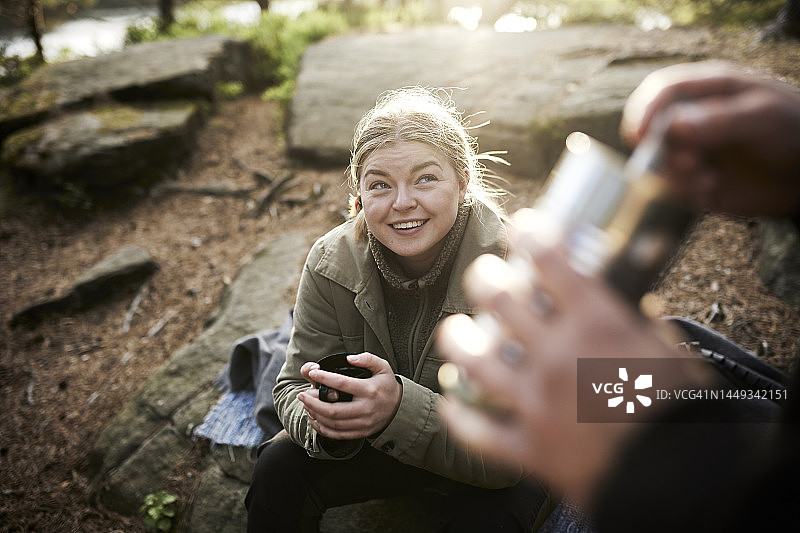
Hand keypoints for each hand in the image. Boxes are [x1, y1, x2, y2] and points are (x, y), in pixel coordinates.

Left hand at [298, 353, 401, 439]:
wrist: (399, 408)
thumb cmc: (386, 385)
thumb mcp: (383, 367)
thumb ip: (367, 359)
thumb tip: (349, 358)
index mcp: (370, 390)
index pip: (342, 384)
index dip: (324, 378)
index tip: (312, 373)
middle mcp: (366, 409)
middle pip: (333, 410)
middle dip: (313, 403)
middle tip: (302, 394)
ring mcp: (363, 423)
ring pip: (333, 424)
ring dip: (315, 415)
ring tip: (306, 405)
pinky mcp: (361, 433)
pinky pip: (337, 434)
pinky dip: (322, 429)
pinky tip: (314, 419)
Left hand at [435, 210, 706, 504]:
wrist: (679, 480)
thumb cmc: (681, 411)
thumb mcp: (668, 350)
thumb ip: (633, 320)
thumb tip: (614, 296)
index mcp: (597, 325)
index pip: (551, 259)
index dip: (529, 233)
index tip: (521, 229)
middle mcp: (558, 357)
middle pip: (499, 298)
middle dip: (484, 277)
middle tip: (485, 276)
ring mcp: (537, 404)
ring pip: (474, 359)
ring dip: (456, 338)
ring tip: (455, 330)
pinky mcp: (528, 448)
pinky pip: (477, 431)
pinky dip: (458, 415)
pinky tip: (450, 401)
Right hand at [621, 60, 799, 215]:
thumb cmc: (793, 129)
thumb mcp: (763, 117)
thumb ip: (720, 118)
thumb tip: (672, 124)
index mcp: (706, 89)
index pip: (660, 91)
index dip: (643, 111)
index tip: (641, 136)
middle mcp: (691, 118)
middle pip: (648, 129)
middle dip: (658, 149)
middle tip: (687, 162)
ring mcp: (692, 150)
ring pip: (657, 162)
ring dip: (675, 175)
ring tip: (708, 179)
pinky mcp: (694, 180)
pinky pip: (672, 188)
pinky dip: (685, 192)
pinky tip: (712, 190)